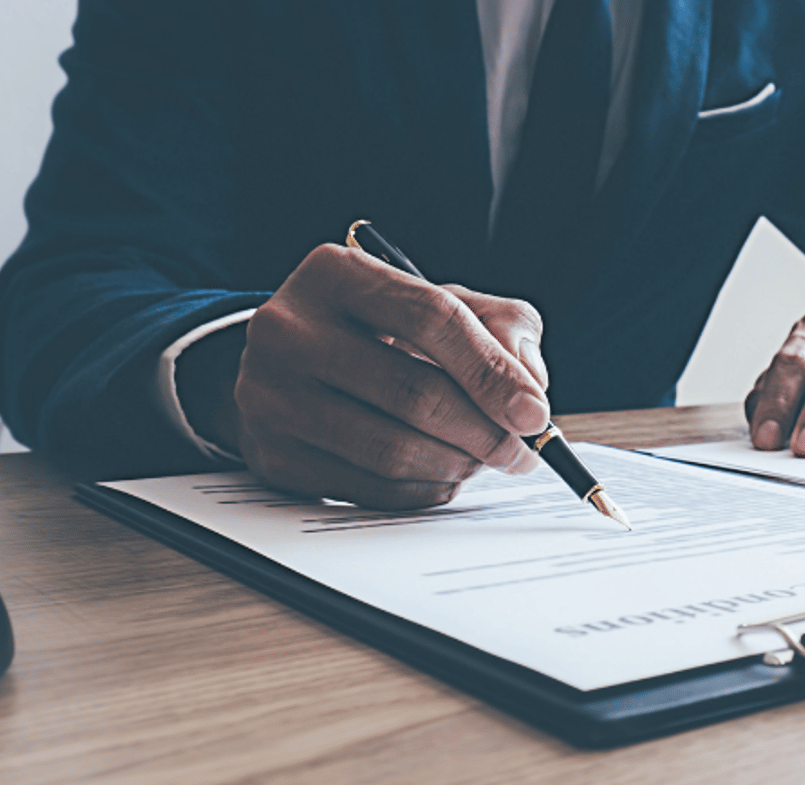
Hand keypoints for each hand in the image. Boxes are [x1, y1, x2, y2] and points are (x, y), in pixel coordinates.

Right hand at [184, 244, 551, 508]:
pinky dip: (422, 490)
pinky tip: (443, 474)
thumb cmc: (383, 331)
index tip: (534, 413)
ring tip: (482, 460)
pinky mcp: (272, 456)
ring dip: (457, 465)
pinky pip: (368, 489)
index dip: (491, 372)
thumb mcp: (444, 302)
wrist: (292, 365)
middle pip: (413, 392)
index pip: (430, 317)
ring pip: (391, 450)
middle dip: (485, 432)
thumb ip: (503, 327)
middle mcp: (288, 330)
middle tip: (520, 452)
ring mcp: (270, 396)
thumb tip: (529, 385)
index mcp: (336, 274)